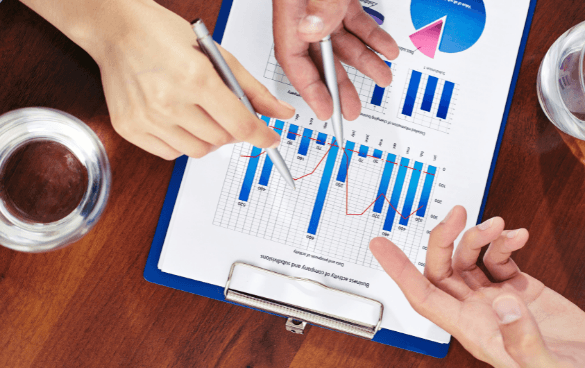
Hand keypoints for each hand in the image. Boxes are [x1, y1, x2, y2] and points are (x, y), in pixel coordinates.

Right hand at [96, 1, 293, 158]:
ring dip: (207, 138)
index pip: (240, 124)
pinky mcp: (129, 128)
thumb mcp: (217, 55)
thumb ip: (253, 89)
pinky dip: (181, 143)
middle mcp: (169, 101)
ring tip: (198, 113)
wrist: (116, 29)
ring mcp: (147, 118)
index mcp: (195, 77)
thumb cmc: (164, 35)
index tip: (270, 140)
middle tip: (224, 112)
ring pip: (197, 151)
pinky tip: (177, 120)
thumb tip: (281, 114)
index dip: (261, 136)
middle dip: (231, 129)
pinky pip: (170, 154)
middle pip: (221, 140)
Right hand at [273, 0, 398, 120]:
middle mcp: (304, 10)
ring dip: (363, 62)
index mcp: (291, 9)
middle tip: (351, 109)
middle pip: (318, 57)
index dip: (309, 89)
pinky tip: (385, 50)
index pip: (292, 58)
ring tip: (382, 78)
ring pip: (342, 42)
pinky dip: (371, 37)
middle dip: (338, 85)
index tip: (326, 110)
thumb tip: (313, 30)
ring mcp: (322, 4)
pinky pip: (355, 22)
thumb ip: (319, 4)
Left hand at [370, 206, 584, 367]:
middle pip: (442, 269)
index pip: (423, 296)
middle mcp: (477, 312)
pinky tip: (517, 236)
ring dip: (478, 237)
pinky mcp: (521, 289)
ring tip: (497, 225)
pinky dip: (504, 243)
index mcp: (472, 330)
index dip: (399, 271)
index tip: (380, 246)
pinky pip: (500, 259)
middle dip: (444, 239)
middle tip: (456, 214)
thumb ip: (523, 341)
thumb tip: (504, 304)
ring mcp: (497, 299)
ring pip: (468, 259)